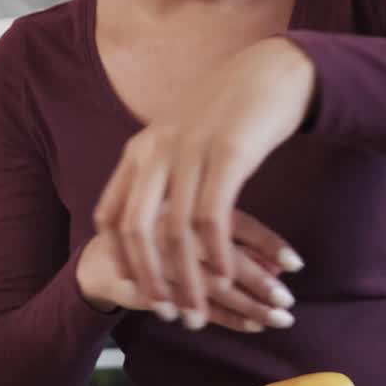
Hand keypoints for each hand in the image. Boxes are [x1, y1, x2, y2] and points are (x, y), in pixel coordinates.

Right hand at [76, 223, 295, 332]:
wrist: (105, 260)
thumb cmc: (158, 237)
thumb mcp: (191, 223)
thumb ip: (229, 237)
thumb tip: (277, 262)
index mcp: (189, 206)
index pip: (237, 224)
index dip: (268, 245)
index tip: (295, 265)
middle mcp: (177, 233)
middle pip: (227, 259)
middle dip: (261, 282)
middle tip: (288, 300)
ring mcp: (163, 264)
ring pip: (213, 287)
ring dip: (249, 305)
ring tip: (279, 319)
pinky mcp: (153, 291)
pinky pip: (194, 307)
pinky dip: (226, 318)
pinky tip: (252, 326)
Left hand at [93, 37, 314, 325]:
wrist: (274, 72)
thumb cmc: (230, 113)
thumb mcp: (182, 140)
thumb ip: (160, 174)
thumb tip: (150, 218)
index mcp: (139, 151)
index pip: (111, 216)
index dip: (120, 257)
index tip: (134, 288)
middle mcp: (155, 151)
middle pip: (136, 230)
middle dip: (148, 279)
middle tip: (164, 314)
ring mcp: (188, 152)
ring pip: (174, 232)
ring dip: (186, 279)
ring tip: (196, 311)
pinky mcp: (226, 154)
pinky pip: (211, 218)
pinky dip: (216, 254)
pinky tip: (225, 279)